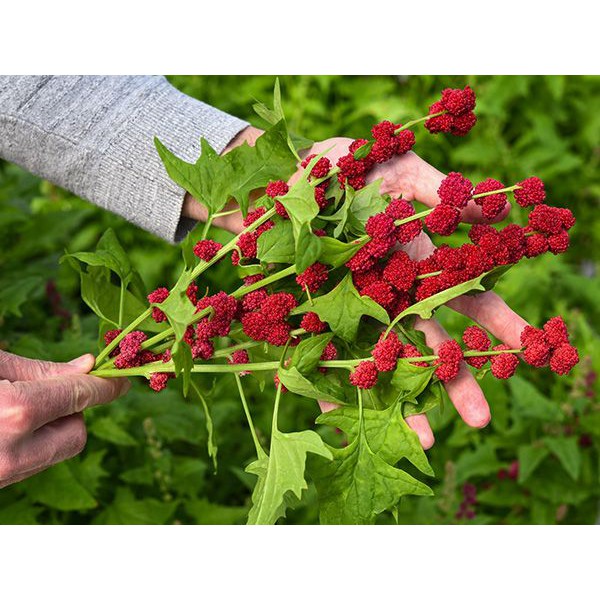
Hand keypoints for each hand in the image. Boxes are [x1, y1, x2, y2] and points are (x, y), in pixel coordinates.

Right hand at [0, 351, 129, 487]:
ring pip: (54, 454)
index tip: (120, 378)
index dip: (104, 384)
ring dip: (51, 430)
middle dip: (72, 411)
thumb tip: (87, 366)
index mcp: (14, 412)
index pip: (80, 395)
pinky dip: (30, 445)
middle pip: (77, 435)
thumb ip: (40, 369)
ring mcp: (1, 476)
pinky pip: (30, 464)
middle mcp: (12, 453)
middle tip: (44, 394)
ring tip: (15, 411)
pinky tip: (7, 429)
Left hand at [183, 127, 529, 448]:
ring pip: (384, 362)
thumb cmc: (342, 166)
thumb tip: (491, 205)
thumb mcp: (391, 164)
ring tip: (423, 439)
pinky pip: (323, 360)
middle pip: (429, 342)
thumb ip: (434, 187)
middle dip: (456, 379)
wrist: (283, 179)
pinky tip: (346, 420)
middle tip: (480, 420)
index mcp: (417, 262)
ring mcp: (354, 312)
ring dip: (403, 399)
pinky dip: (332, 389)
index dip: (497, 322)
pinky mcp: (313, 320)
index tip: (528, 347)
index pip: (466, 295)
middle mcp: (391, 295)